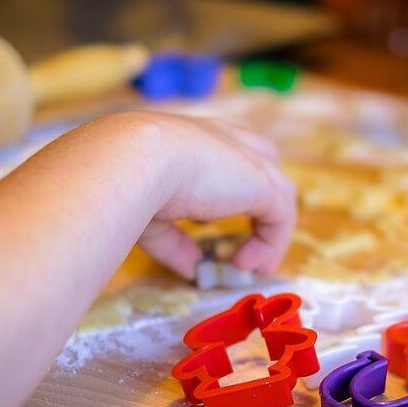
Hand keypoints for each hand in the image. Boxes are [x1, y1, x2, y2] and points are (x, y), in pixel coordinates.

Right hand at [75, 112, 295, 280]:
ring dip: (268, 232)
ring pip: (276, 190)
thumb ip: (174, 241)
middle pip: (262, 158)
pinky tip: (245, 265)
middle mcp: (222, 140)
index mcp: (189, 138)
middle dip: (261, 196)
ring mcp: (246, 158)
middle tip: (247, 240)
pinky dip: (270, 243)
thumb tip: (192, 268)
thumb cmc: (127, 180)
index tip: (202, 223)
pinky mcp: (262, 181)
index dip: (218, 186)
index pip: (220, 152)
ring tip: (248, 266)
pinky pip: (280, 214)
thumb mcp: (150, 215)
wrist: (134, 158)